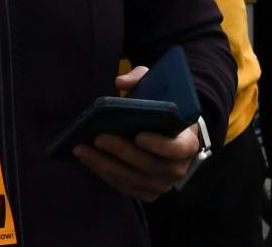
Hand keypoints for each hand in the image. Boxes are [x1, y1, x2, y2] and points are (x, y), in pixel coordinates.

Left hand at [72, 67, 200, 200]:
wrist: (171, 137)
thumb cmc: (164, 112)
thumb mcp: (160, 90)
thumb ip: (142, 79)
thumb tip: (120, 82)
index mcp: (188, 143)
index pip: (177, 149)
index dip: (159, 145)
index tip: (139, 135)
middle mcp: (178, 168)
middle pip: (150, 166)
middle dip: (122, 152)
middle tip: (99, 138)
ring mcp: (162, 184)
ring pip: (133, 180)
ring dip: (106, 165)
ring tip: (83, 150)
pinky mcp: (147, 193)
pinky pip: (125, 188)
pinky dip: (105, 175)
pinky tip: (89, 161)